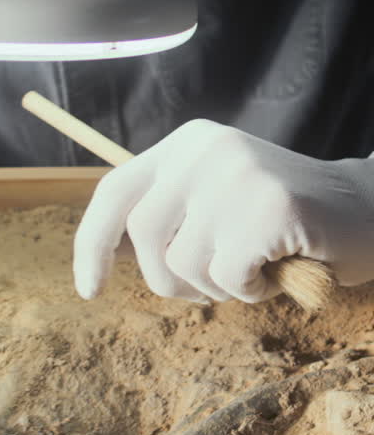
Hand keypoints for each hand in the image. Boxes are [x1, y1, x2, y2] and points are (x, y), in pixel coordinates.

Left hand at [73, 118, 373, 303]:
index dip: (92, 244)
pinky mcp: (266, 206)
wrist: (369, 212)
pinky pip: (227, 276)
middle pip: (144, 238)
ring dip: (220, 286)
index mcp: (186, 144)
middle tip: (217, 282)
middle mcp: (205, 149)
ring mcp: (236, 174)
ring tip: (258, 265)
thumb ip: (169, 218)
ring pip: (185, 264)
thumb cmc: (286, 223)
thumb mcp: (216, 203)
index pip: (115, 192)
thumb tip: (108, 257)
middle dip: (172, 281)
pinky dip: (251, 290)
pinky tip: (279, 268)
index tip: (89, 289)